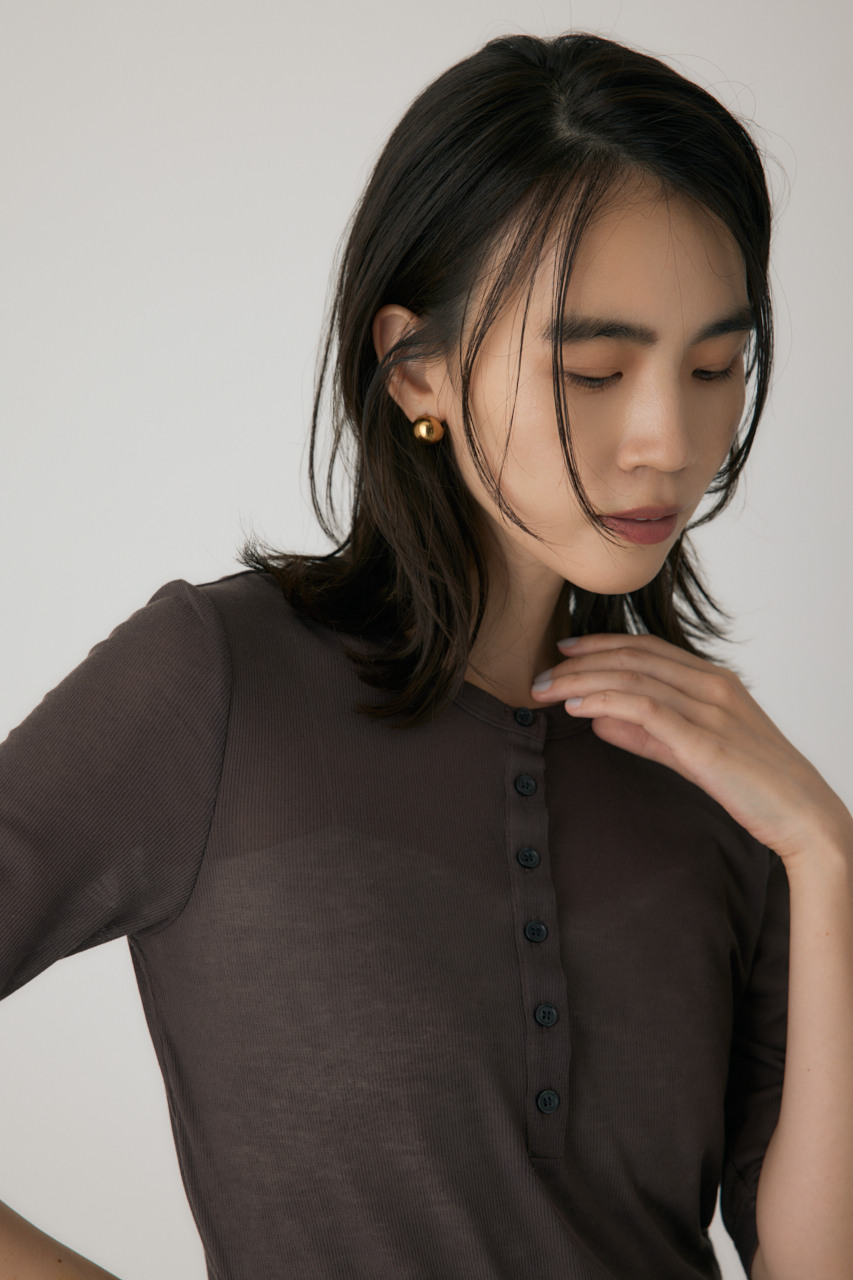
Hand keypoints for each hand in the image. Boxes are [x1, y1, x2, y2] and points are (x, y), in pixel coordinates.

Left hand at [531, 633, 852, 864]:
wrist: (804, 815)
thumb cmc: (753, 784)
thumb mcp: (691, 751)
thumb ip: (646, 734)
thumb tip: (598, 718)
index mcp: (714, 679)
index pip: (646, 649)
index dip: (600, 646)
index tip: (563, 652)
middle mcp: (712, 685)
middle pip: (632, 658)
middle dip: (579, 663)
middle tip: (539, 676)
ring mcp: (710, 709)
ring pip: (632, 678)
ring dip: (582, 680)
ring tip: (545, 691)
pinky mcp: (705, 739)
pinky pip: (646, 708)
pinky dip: (606, 701)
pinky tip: (577, 707)